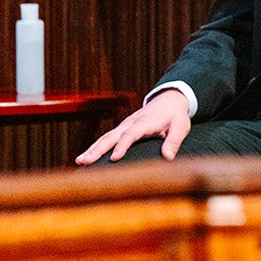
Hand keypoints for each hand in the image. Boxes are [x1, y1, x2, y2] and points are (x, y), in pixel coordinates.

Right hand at [76, 89, 190, 164]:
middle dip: (98, 149)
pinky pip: (107, 138)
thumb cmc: (175, 115)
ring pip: (106, 137)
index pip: (131, 134)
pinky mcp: (122, 128)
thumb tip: (168, 157)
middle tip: (85, 161)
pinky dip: (96, 147)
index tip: (114, 158)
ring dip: (92, 149)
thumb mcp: (181, 126)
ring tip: (79, 161)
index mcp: (145, 122)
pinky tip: (86, 157)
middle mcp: (131, 123)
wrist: (169, 99)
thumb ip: (174, 141)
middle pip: (112, 136)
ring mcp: (124, 125)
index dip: (123, 146)